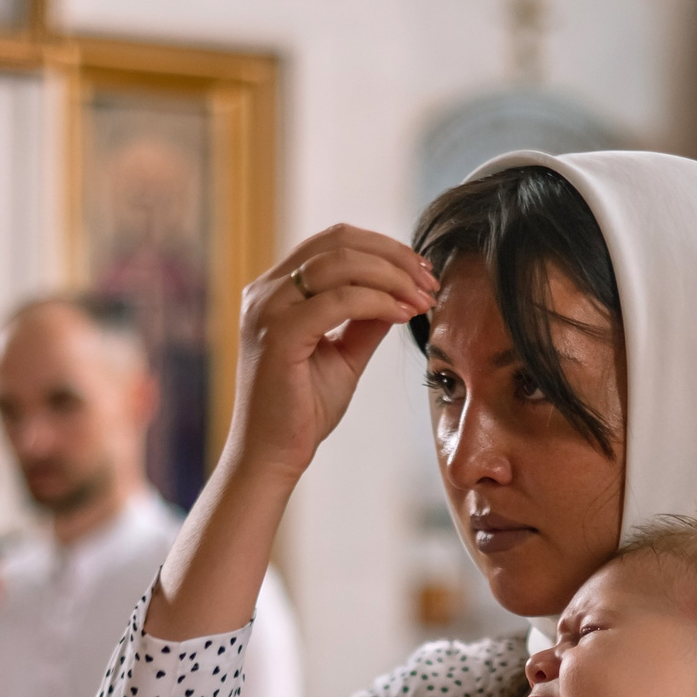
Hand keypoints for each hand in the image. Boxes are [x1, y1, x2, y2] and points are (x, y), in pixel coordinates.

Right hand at [225, 226, 437, 489]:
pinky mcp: (278, 335)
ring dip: (392, 276)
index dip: (384, 249)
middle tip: (430, 281)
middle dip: (394, 256)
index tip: (422, 273)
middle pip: (338, 241)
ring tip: (422, 298)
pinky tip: (401, 315)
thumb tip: (402, 292)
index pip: (334, 242)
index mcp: (276, 290)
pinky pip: (338, 301)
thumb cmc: (302, 411)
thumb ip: (366, 320)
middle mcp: (266, 291)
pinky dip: (378, 301)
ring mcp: (267, 310)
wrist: (272, 456)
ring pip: (340, 263)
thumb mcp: (344, 355)